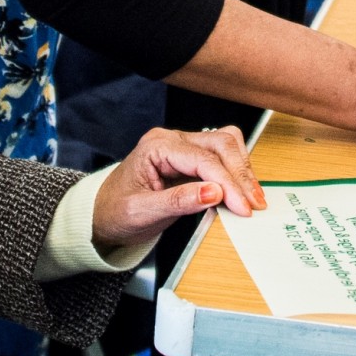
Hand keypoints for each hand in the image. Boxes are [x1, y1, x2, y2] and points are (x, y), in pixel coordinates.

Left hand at [91, 126, 263, 250]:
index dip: (227, 183)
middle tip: (254, 204)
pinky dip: (236, 172)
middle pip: (219, 143)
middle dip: (240, 174)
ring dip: (242, 170)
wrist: (102, 215)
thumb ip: (178, 202)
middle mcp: (171, 140)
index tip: (243, 207)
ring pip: (225, 144)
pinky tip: (240, 192)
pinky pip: (221, 156)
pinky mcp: (190, 159)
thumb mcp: (142, 212)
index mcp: (156, 146)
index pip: (202, 159)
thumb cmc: (116, 211)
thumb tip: (214, 193)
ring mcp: (182, 146)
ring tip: (251, 199)